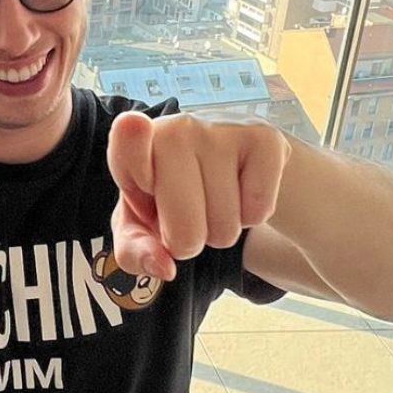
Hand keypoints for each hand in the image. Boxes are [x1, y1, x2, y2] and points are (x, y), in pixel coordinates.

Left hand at [107, 111, 290, 280]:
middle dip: (189, 242)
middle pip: (185, 230)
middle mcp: (175, 130)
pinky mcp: (263, 138)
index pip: (128, 144)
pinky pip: (258, 211)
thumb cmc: (171, 197)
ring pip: (225, 227)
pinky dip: (253, 217)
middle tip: (187, 216)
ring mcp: (221, 130)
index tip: (133, 125)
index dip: (131, 140)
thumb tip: (165, 267)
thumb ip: (136, 252)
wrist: (228, 165)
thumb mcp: (142, 227)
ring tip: (214, 200)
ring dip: (222, 229)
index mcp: (132, 150)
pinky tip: (242, 191)